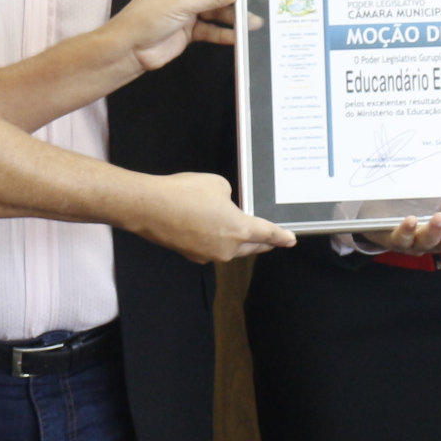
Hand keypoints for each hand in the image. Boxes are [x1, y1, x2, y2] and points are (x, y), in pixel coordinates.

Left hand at [111, 0, 252, 70]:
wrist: (129, 50)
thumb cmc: (146, 17)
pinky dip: (226, 32)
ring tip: (252, 20)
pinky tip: (239, 37)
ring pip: (219, 4)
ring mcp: (190, 7)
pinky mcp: (192, 28)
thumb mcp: (181, 3)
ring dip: (235, 11)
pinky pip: (214, 27)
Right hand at [134, 173, 294, 263]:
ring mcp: (208, 255)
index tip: (291, 241)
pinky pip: (212, 248)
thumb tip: (224, 208)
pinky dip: (216, 240)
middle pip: (252, 247)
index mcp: (239, 229)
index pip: (267, 234)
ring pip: (231, 250)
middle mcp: (227, 248)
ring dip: (237, 241)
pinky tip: (208, 229)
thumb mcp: (218, 185)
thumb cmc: (186, 192)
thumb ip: (229, 198)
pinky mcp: (191, 255)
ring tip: (236, 229)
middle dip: (262, 242)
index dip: (281, 237)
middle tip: (271, 239)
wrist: (149, 207)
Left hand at [358, 196, 440, 256]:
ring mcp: (417, 243)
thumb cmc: (417, 201)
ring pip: (430, 242)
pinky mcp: (395, 242)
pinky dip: (407, 231)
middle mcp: (438, 240)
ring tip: (438, 216)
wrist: (382, 216)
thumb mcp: (435, 193)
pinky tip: (411, 220)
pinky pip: (402, 240)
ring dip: (435, 230)